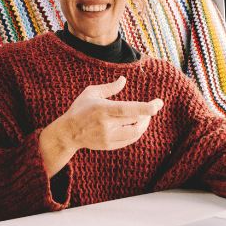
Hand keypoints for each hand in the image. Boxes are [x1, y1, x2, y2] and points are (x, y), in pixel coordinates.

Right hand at [39, 77, 162, 176]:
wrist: (68, 133)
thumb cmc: (80, 109)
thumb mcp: (91, 92)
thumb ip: (109, 88)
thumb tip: (124, 79)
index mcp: (102, 109)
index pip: (127, 109)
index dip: (144, 108)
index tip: (157, 104)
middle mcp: (106, 124)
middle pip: (135, 119)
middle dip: (149, 112)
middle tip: (156, 105)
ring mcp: (108, 137)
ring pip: (135, 132)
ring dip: (144, 124)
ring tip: (147, 117)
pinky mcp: (109, 145)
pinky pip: (129, 140)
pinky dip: (137, 132)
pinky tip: (137, 125)